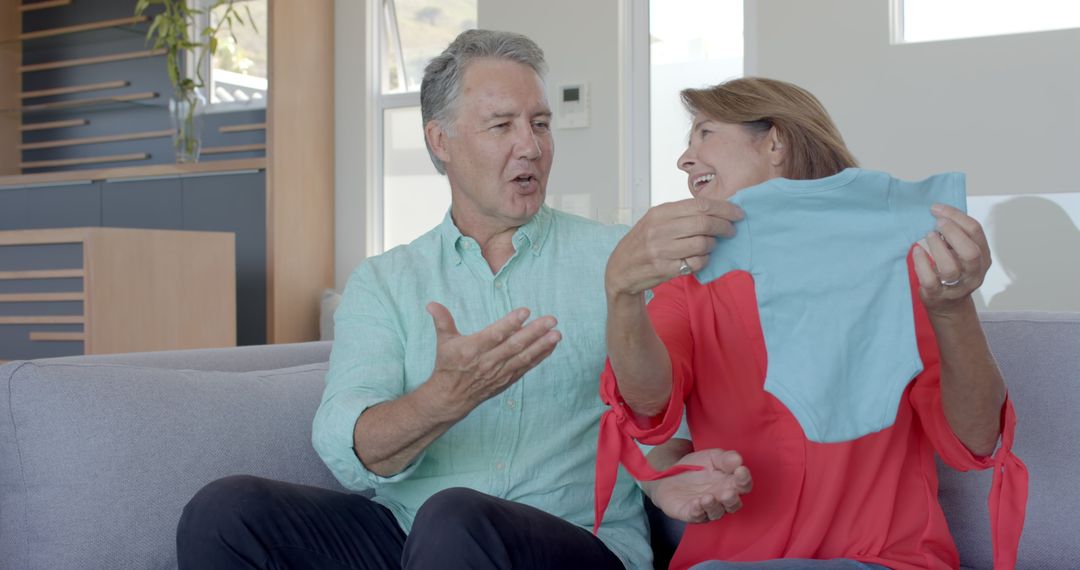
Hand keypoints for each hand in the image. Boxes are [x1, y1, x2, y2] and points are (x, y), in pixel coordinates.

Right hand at [424, 302, 560, 418]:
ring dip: (542, 346)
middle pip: (515, 345)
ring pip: (524, 357)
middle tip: (551, 320)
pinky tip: (552, 346)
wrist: (450, 398)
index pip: (495, 335)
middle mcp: (488, 362)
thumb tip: (431, 304)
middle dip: (535, 332)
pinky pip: (526, 367)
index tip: (525, 311)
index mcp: (473, 349)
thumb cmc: (448, 365)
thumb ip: (442, 321)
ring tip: (557, 334)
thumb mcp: (444, 342)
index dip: (510, 323)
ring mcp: (499, 372)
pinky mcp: (507, 380)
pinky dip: (540, 357)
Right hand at [606, 197, 743, 295]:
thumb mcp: (655, 220)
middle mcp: (659, 230)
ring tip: (711, 244)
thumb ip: (681, 214)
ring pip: (702, 244)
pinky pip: (696, 263)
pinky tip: (701, 257)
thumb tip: (716, 208)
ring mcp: (662, 250)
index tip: (737, 213)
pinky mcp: (665, 269)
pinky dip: (704, 260)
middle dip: (724, 226)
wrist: (620, 269)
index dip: (724, 209)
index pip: (700, 206)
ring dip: (713, 244)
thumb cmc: (643, 242)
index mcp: (659, 213)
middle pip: (704, 223)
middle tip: (731, 230)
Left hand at [646, 448, 751, 523]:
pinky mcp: (691, 514)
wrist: (670, 474)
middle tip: (728, 492)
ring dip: (713, 506)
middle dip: (731, 499)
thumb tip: (739, 459)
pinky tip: (696, 502)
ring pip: (716, 513)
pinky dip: (697, 510)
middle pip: (733, 504)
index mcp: (730, 484)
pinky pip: (696, 516)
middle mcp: (721, 499)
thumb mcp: (711, 457)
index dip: (744, 479)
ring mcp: (707, 509)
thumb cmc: (696, 467)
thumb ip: (725, 459)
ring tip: (708, 497)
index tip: (741, 470)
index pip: (743, 486)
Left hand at [912, 203, 991, 315]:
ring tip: (929, 236)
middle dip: (953, 233)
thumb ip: (956, 236)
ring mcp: (957, 286)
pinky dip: (921, 263)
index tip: (938, 209)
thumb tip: (939, 213)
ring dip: (937, 247)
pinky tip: (917, 251)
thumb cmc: (954, 271)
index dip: (957, 216)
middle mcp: (974, 272)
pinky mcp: (937, 295)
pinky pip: (929, 280)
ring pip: (950, 268)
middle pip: (970, 252)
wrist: (948, 304)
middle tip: (937, 223)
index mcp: (983, 257)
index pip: (976, 232)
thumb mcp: (962, 253)